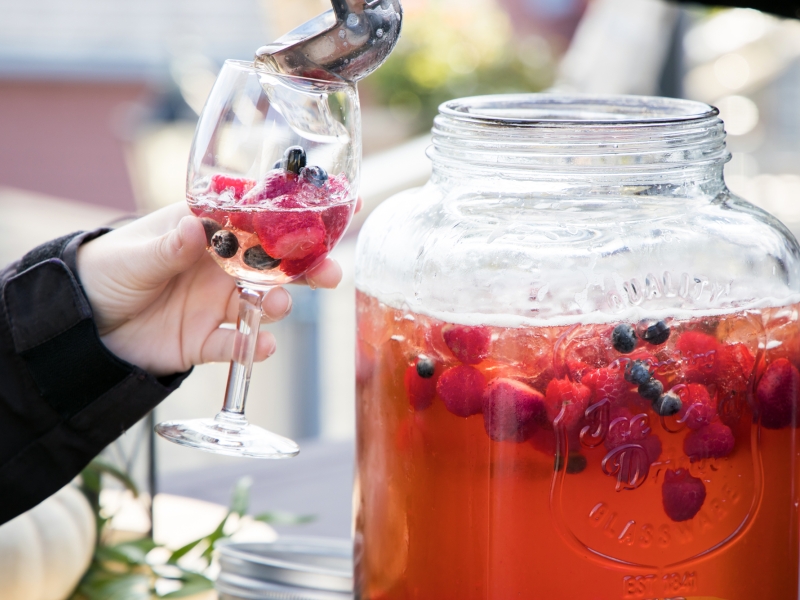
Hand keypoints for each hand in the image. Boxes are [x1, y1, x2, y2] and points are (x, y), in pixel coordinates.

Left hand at [76, 203, 343, 376]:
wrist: (82, 326)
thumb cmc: (108, 270)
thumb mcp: (135, 254)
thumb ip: (168, 246)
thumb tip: (195, 229)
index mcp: (208, 232)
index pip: (261, 217)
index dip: (298, 212)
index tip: (340, 204)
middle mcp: (222, 267)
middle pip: (276, 264)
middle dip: (307, 266)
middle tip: (330, 271)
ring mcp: (218, 304)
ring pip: (264, 303)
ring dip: (278, 305)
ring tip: (277, 309)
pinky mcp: (208, 340)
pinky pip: (237, 345)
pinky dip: (252, 348)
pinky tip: (262, 347)